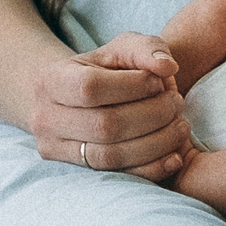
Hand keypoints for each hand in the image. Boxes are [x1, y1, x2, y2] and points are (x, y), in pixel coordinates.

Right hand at [29, 32, 187, 178]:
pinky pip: (117, 176)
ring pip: (109, 156)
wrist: (84, 100)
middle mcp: (44, 118)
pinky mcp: (77, 173)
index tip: (159, 82)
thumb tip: (167, 67)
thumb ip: (147, 49)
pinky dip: (151, 169)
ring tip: (181, 127)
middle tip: (177, 104)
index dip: (132, 86)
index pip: (90, 87)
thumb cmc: (110, 69)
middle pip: (103, 125)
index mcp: (51, 80)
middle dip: (151, 115)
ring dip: (155, 143)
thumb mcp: (125, 49)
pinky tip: (175, 157)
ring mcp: (55, 149)